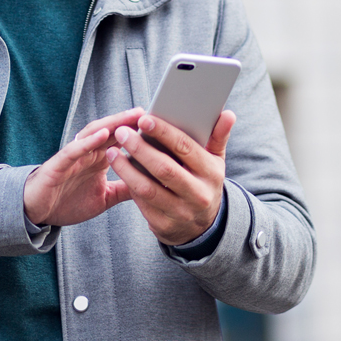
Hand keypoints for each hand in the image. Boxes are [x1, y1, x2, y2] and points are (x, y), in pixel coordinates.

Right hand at [23, 107, 142, 226]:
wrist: (38, 212)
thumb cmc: (68, 201)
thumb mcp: (105, 198)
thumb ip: (125, 189)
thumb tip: (152, 186)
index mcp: (99, 159)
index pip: (121, 140)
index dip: (139, 132)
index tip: (161, 125)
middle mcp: (88, 153)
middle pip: (111, 131)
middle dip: (130, 121)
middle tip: (150, 112)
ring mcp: (74, 156)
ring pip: (94, 134)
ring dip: (113, 123)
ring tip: (131, 116)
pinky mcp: (59, 164)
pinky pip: (74, 149)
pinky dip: (89, 141)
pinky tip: (103, 134)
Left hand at [106, 110, 235, 245]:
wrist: (203, 227)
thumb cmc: (204, 182)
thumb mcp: (215, 162)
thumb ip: (218, 136)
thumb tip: (228, 114)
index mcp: (210, 173)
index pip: (185, 148)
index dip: (163, 132)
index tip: (144, 119)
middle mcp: (198, 194)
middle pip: (164, 168)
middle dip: (140, 148)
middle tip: (122, 132)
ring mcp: (181, 212)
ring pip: (148, 188)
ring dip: (126, 169)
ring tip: (112, 152)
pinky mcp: (164, 226)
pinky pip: (142, 203)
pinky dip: (128, 186)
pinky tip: (119, 172)